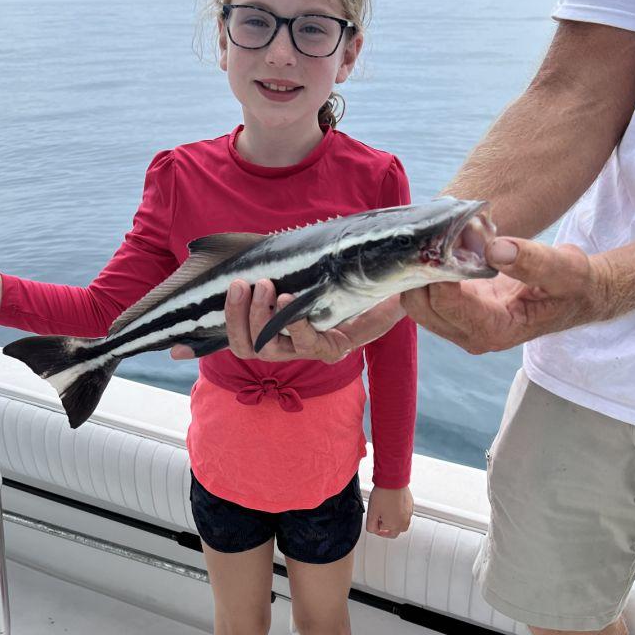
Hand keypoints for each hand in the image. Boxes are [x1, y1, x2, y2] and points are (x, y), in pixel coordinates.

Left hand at [171, 278, 405, 362]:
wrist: (350, 295)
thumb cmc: (370, 297)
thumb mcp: (386, 300)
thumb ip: (392, 301)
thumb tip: (406, 292)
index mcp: (331, 346)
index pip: (310, 345)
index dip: (296, 325)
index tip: (288, 296)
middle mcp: (302, 351)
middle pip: (271, 349)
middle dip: (261, 317)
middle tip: (265, 284)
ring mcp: (279, 344)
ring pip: (249, 347)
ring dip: (239, 317)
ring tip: (242, 284)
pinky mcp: (261, 333)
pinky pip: (237, 338)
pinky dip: (228, 318)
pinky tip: (231, 290)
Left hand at [366, 486, 412, 537]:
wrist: (393, 481)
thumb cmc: (383, 495)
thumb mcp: (371, 514)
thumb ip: (371, 526)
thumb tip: (373, 530)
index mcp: (394, 526)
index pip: (386, 534)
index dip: (378, 530)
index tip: (375, 525)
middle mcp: (404, 521)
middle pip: (396, 531)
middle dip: (389, 528)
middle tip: (382, 522)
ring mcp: (409, 513)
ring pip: (402, 522)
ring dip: (395, 521)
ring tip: (387, 513)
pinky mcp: (411, 505)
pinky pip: (406, 513)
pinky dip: (400, 513)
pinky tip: (393, 506)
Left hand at [401, 237, 609, 354]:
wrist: (575, 294)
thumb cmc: (572, 285)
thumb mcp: (565, 270)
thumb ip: (534, 262)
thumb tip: (494, 249)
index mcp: (494, 331)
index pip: (447, 304)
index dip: (437, 271)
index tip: (441, 238)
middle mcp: (471, 334)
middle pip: (421, 307)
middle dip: (420, 271)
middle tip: (431, 232)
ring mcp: (460, 325)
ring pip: (417, 302)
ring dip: (419, 270)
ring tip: (434, 236)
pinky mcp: (456, 310)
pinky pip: (426, 294)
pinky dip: (425, 270)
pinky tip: (438, 245)